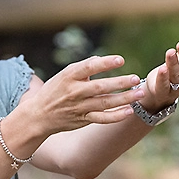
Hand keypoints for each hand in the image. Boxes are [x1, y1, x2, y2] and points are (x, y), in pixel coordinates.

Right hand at [17, 55, 143, 136]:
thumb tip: (101, 59)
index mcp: (69, 76)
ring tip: (139, 93)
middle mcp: (74, 92)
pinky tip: (129, 111)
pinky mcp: (83, 120)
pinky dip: (116, 116)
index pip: (88, 67)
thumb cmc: (55, 90)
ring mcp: (79, 107)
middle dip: (120, 83)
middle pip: (100, 87)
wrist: (39, 115)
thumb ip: (83, 67)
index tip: (121, 60)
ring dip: (124, 98)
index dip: (105, 63)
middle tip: (136, 78)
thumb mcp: (64, 75)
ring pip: (105, 103)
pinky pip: (102, 118)